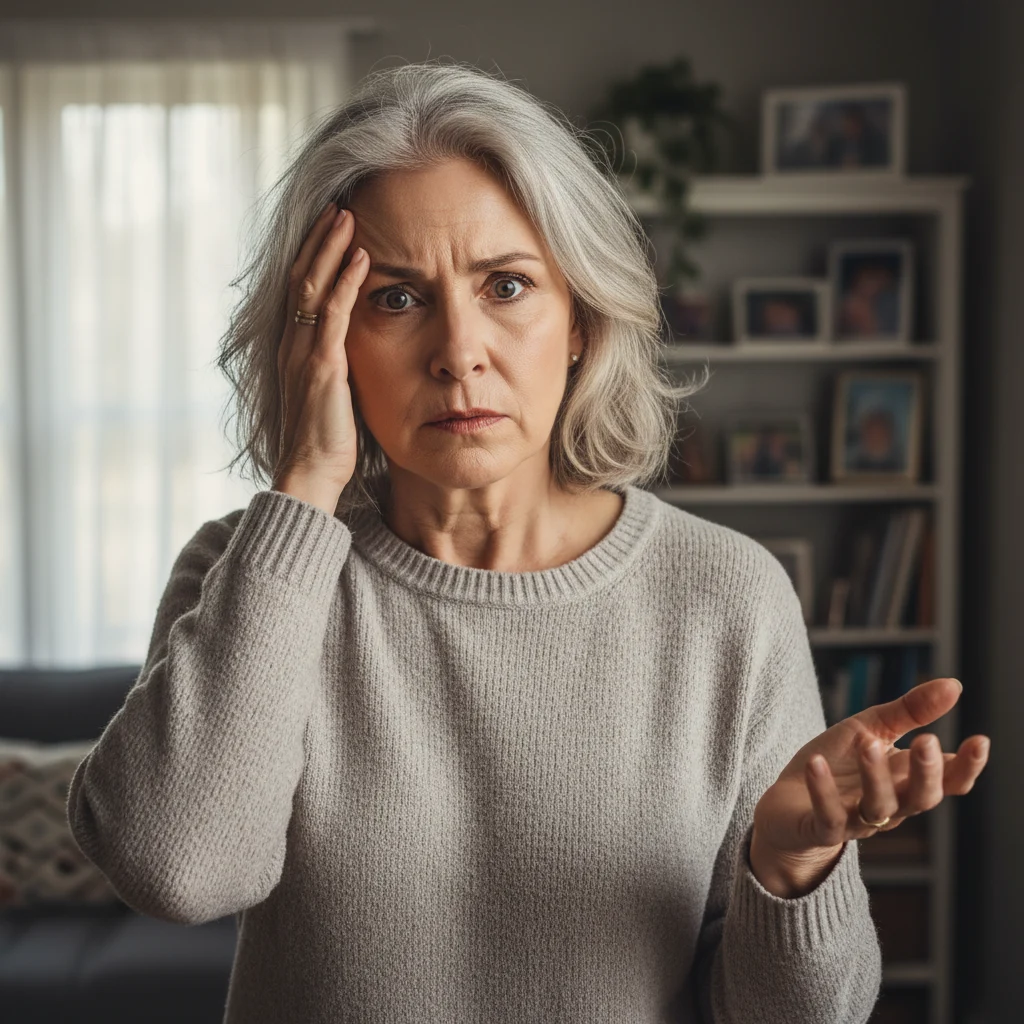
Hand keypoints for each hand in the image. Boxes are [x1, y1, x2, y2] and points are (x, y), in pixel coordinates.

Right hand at [273, 201, 370, 493]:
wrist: (311, 472)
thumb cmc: (327, 440)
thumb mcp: (332, 394)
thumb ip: (337, 366)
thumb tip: (353, 352)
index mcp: (295, 349)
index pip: (302, 290)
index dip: (314, 255)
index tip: (331, 227)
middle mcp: (294, 344)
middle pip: (303, 276)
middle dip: (320, 239)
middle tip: (337, 205)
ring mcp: (304, 352)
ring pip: (314, 286)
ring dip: (331, 248)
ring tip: (347, 215)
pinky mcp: (322, 366)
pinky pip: (333, 313)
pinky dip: (346, 281)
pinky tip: (361, 257)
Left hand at [751, 677, 989, 870]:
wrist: (786, 803)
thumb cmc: (837, 764)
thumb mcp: (871, 729)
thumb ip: (910, 711)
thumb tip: (954, 685)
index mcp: (906, 780)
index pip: (948, 780)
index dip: (966, 765)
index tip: (979, 740)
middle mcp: (889, 804)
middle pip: (920, 798)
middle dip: (927, 772)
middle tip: (926, 742)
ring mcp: (856, 819)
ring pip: (877, 806)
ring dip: (875, 776)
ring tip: (867, 744)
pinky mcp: (821, 829)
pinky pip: (828, 816)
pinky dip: (823, 790)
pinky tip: (817, 764)